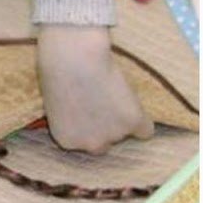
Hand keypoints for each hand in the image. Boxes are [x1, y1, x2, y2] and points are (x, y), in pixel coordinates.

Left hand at [37, 25, 153, 153]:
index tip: (88, 109)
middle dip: (104, 128)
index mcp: (66, 140)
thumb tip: (86, 116)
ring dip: (122, 117)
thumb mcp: (56, 101)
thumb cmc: (58, 69)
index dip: (88, 125)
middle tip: (104, 103)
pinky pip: (146, 130)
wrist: (74, 57)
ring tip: (111, 90)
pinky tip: (134, 103)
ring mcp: (113, 135)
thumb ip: (72, 117)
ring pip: (126, 133)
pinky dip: (143, 119)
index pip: (84, 143)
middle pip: (104, 145)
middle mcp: (90, 144)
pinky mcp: (133, 122)